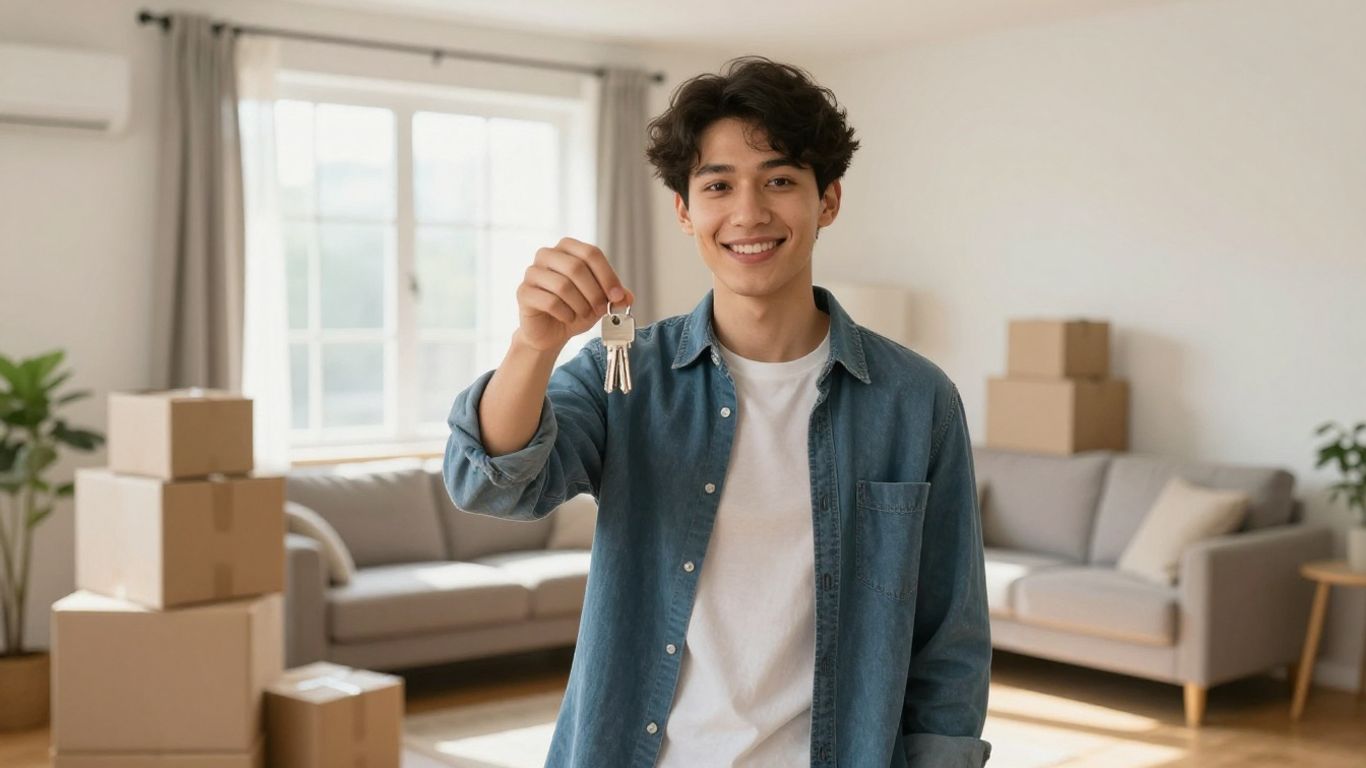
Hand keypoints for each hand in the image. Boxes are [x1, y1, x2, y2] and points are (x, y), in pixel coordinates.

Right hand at [514, 237, 634, 352]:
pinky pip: (550, 302)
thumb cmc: (575, 309)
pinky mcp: (523, 292)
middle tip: (601, 309)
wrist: (551, 331)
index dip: (607, 275)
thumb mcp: (600, 300)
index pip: (591, 253)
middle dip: (594, 292)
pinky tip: (568, 318)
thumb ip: (615, 296)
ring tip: (584, 314)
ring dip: (580, 305)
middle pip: (576, 267)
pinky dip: (565, 313)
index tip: (617, 296)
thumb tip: (627, 297)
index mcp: (567, 248)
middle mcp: (547, 255)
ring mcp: (532, 272)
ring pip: (563, 285)